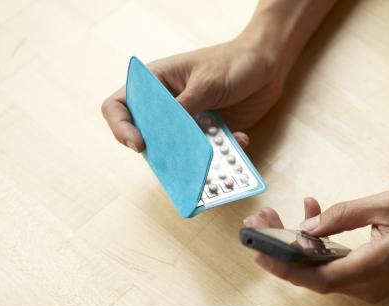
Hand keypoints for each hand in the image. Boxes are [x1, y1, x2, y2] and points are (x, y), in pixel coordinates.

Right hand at [101, 38, 284, 151]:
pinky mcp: (211, 132)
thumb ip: (184, 109)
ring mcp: (189, 120)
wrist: (268, 64)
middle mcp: (168, 104)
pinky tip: (241, 140)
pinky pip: (208, 151)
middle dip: (160, 150)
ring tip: (211, 159)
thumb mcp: (206, 83)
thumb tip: (164, 135)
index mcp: (156, 82)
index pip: (120, 105)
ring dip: (194, 157)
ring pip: (178, 148)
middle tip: (177, 161)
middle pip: (147, 134)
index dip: (121, 127)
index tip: (139, 143)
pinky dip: (222, 153)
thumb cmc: (233, 62)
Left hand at [243, 191, 388, 302]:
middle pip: (314, 276)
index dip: (285, 266)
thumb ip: (346, 214)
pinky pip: (338, 267)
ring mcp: (371, 285)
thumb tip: (311, 224)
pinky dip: (319, 247)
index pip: (318, 276)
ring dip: (299, 246)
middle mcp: (370, 284)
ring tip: (280, 216)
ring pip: (323, 271)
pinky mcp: (373, 278)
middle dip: (283, 250)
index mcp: (375, 266)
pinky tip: (314, 219)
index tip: (259, 252)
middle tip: (263, 221)